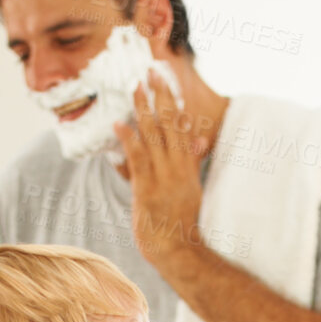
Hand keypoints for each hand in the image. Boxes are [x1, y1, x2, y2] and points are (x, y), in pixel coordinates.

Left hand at [113, 71, 205, 273]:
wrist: (178, 249)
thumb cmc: (181, 222)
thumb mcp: (191, 187)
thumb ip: (192, 159)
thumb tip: (200, 137)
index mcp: (187, 167)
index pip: (181, 126)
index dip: (172, 101)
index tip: (165, 80)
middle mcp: (177, 168)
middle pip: (169, 125)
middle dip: (160, 97)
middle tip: (151, 72)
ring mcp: (163, 178)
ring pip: (154, 137)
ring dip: (143, 110)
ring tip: (134, 88)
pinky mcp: (147, 189)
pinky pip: (138, 159)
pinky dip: (129, 140)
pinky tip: (119, 124)